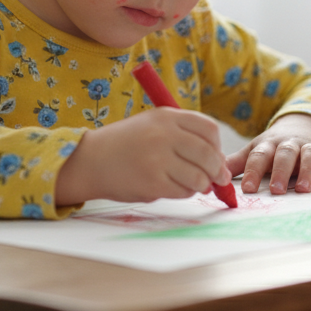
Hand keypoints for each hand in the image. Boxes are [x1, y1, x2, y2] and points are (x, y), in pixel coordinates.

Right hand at [55, 108, 230, 204]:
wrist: (90, 160)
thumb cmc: (126, 144)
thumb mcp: (153, 125)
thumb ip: (184, 136)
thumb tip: (220, 163)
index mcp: (166, 117)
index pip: (209, 129)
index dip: (217, 145)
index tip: (216, 156)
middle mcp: (163, 135)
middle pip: (208, 154)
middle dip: (217, 170)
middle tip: (217, 178)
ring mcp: (157, 159)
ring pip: (199, 177)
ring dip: (201, 184)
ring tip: (193, 184)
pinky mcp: (152, 183)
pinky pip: (183, 192)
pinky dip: (184, 193)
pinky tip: (173, 187)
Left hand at [226, 113, 310, 194]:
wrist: (302, 126)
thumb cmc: (273, 146)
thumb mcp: (254, 150)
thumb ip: (235, 164)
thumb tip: (211, 175)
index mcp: (268, 144)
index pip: (258, 156)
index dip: (253, 171)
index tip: (247, 188)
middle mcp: (289, 144)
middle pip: (285, 154)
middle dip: (281, 171)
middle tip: (277, 190)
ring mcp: (309, 147)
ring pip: (310, 155)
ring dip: (308, 171)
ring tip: (303, 189)